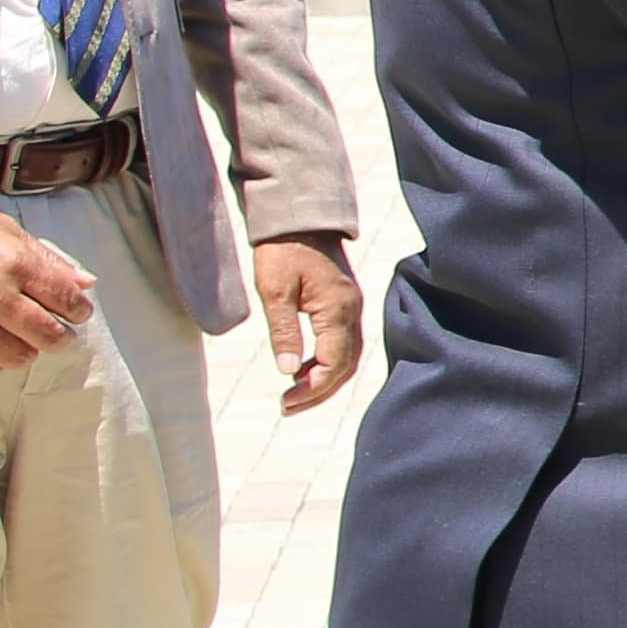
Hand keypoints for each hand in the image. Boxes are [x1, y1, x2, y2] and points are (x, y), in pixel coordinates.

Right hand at [0, 192, 97, 375]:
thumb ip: (47, 258)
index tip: (78, 313)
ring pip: (16, 357)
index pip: (65, 299)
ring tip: (24, 339)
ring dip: (27, 352)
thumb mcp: (4, 229)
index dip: (79, 310)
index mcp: (13, 262)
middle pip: (47, 335)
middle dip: (61, 337)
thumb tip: (85, 282)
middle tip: (59, 333)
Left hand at [255, 233, 362, 412]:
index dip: (312, 387)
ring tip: (295, 396)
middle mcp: (351, 311)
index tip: (287, 401)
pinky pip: (344, 343)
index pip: (333, 361)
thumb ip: (284, 331)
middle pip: (345, 365)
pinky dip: (327, 363)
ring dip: (324, 380)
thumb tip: (287, 370)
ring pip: (347, 356)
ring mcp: (351, 308)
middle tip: (288, 408)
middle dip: (319, 391)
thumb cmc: (283, 252)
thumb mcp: (275, 291)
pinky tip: (304, 369)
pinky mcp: (345, 305)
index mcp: (337, 309)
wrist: (299, 219)